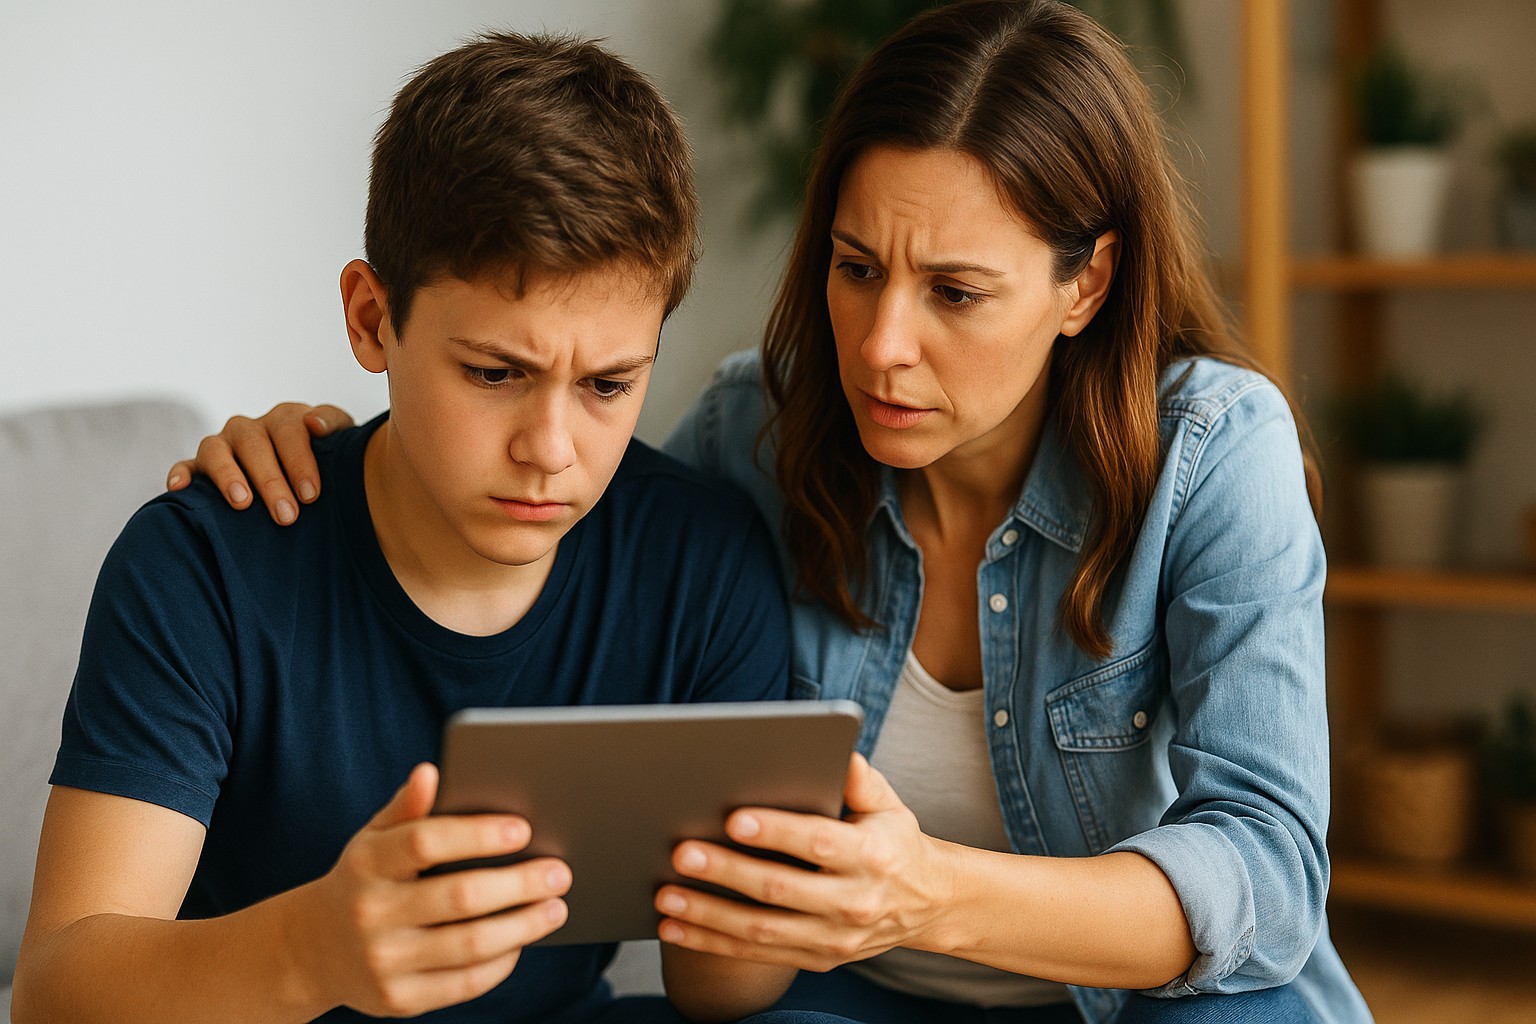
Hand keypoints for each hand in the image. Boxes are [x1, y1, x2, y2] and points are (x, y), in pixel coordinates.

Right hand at [166, 402, 353, 524]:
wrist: (313, 479)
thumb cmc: (330, 461)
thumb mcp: (342, 441)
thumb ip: (334, 426)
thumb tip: (314, 424)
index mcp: (286, 419)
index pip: (290, 430)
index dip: (299, 461)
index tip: (311, 495)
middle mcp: (252, 428)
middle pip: (254, 445)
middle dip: (271, 481)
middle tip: (287, 516)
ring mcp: (225, 446)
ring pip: (216, 450)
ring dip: (228, 476)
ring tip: (242, 503)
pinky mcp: (202, 466)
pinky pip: (186, 466)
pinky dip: (181, 474)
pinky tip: (180, 489)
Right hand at [288, 764, 570, 1017]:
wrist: (312, 950)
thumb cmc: (363, 880)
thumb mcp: (373, 839)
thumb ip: (405, 807)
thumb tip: (430, 771)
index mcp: (367, 863)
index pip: (426, 842)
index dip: (478, 834)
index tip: (524, 829)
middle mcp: (370, 913)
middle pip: (460, 897)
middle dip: (520, 884)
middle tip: (559, 872)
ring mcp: (383, 961)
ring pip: (471, 944)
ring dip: (524, 925)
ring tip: (556, 907)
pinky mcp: (399, 1000)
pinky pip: (465, 983)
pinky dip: (502, 962)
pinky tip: (523, 941)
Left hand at [654, 753, 954, 970]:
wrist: (927, 904)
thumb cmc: (893, 841)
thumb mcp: (889, 805)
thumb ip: (861, 780)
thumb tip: (840, 752)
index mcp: (871, 855)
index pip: (818, 842)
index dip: (776, 832)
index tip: (732, 820)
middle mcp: (854, 901)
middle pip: (781, 889)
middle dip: (728, 872)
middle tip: (682, 853)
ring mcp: (835, 938)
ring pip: (762, 930)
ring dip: (709, 915)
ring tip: (665, 896)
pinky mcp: (818, 960)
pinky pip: (757, 955)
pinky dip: (711, 944)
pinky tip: (674, 929)